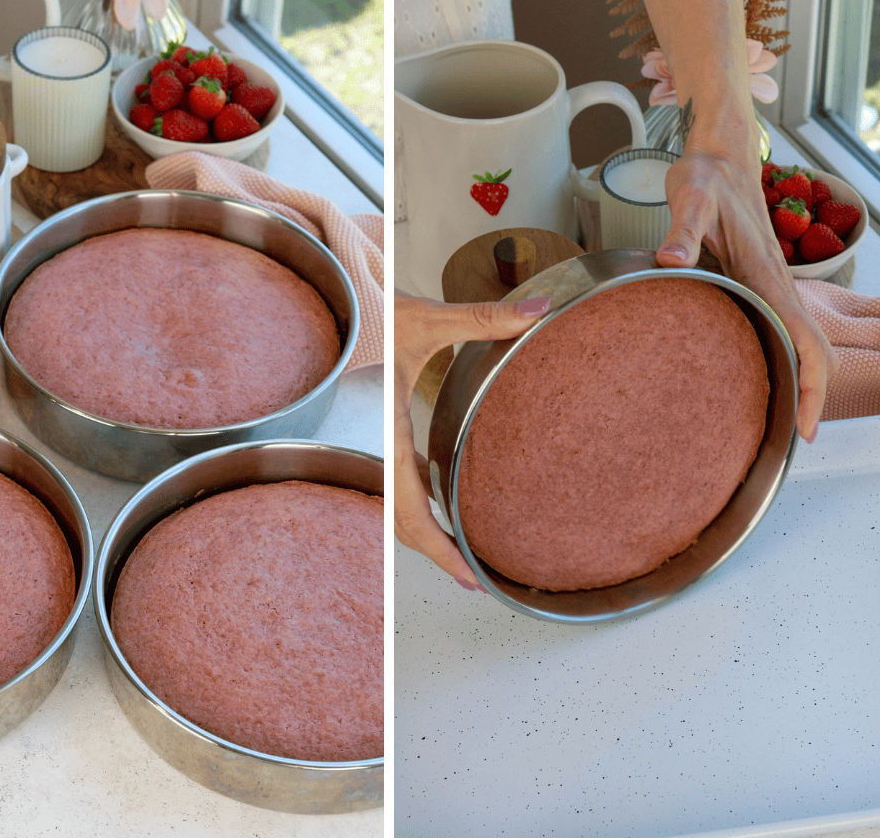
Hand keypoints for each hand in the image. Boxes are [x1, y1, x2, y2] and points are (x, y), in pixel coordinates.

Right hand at [394, 291, 548, 588]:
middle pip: (401, 517)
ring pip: (398, 498)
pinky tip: (438, 491)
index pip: (408, 504)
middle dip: (434, 551)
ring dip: (425, 526)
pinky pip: (400, 474)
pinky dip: (419, 495)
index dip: (436, 547)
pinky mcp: (387, 425)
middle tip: (471, 576)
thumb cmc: (375, 310)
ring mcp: (383, 434)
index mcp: (392, 425)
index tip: (465, 575)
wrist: (342, 302)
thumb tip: (537, 311)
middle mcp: (384, 438)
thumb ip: (484, 317)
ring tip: (458, 546)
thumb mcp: (429, 316)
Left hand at [655, 149, 831, 442]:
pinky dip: (787, 356)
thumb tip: (669, 260)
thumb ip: (683, 230)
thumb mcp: (692, 198)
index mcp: (766, 274)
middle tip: (790, 438)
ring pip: (804, 340)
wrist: (722, 153)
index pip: (807, 340)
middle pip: (815, 350)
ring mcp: (774, 283)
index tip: (806, 428)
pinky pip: (786, 326)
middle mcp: (778, 284)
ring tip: (779, 418)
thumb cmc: (708, 176)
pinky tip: (760, 371)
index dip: (814, 387)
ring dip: (802, 379)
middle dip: (813, 396)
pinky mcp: (764, 280)